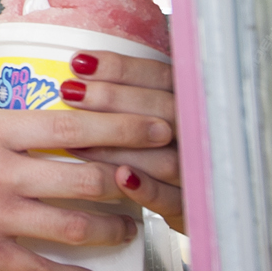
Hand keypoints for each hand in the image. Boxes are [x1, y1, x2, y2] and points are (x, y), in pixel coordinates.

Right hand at [0, 103, 175, 270]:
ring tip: (130, 229)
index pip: (73, 123)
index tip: (153, 124)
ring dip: (111, 227)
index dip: (122, 125)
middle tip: (154, 178)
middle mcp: (0, 171)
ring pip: (75, 223)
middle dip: (131, 178)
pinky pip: (42, 270)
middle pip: (87, 174)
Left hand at [61, 49, 183, 231]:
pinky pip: (171, 198)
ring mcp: (197, 171)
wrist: (195, 204)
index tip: (80, 63)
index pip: (161, 77)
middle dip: (113, 99)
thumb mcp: (151, 115)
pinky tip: (121, 176)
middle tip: (71, 93)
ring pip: (164, 155)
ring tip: (76, 140)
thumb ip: (128, 96)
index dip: (121, 68)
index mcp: (191, 104)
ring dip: (118, 145)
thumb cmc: (157, 152)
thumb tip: (78, 69)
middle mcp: (200, 133)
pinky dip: (147, 187)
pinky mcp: (188, 207)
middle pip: (164, 109)